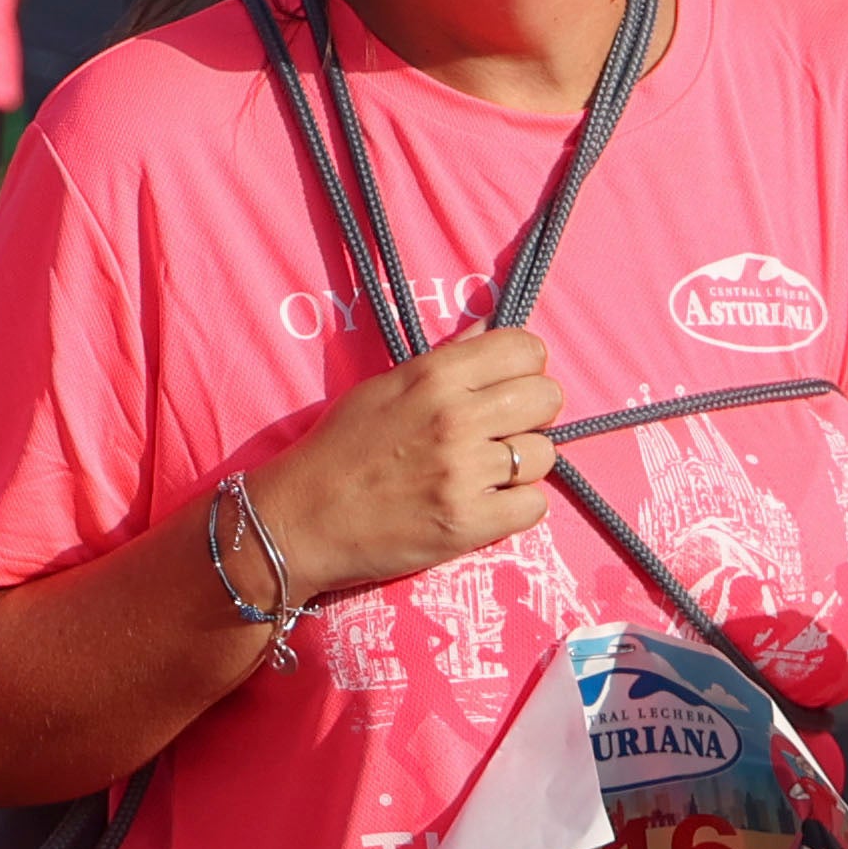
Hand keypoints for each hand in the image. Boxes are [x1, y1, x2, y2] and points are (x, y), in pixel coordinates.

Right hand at [244, 325, 562, 593]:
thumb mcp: (384, 386)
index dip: (526, 366)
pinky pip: (534, 507)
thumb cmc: (338, 450)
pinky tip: (484, 504)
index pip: (527, 348)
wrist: (300, 520)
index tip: (508, 386)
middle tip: (502, 432)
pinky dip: (515, 508)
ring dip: (521, 466)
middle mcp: (455, 417)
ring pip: (544, 455)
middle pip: (547, 398)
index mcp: (434, 376)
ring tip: (486, 473)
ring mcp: (464, 472)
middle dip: (532, 414)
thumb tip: (489, 325)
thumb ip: (445, 358)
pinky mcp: (468, 523)